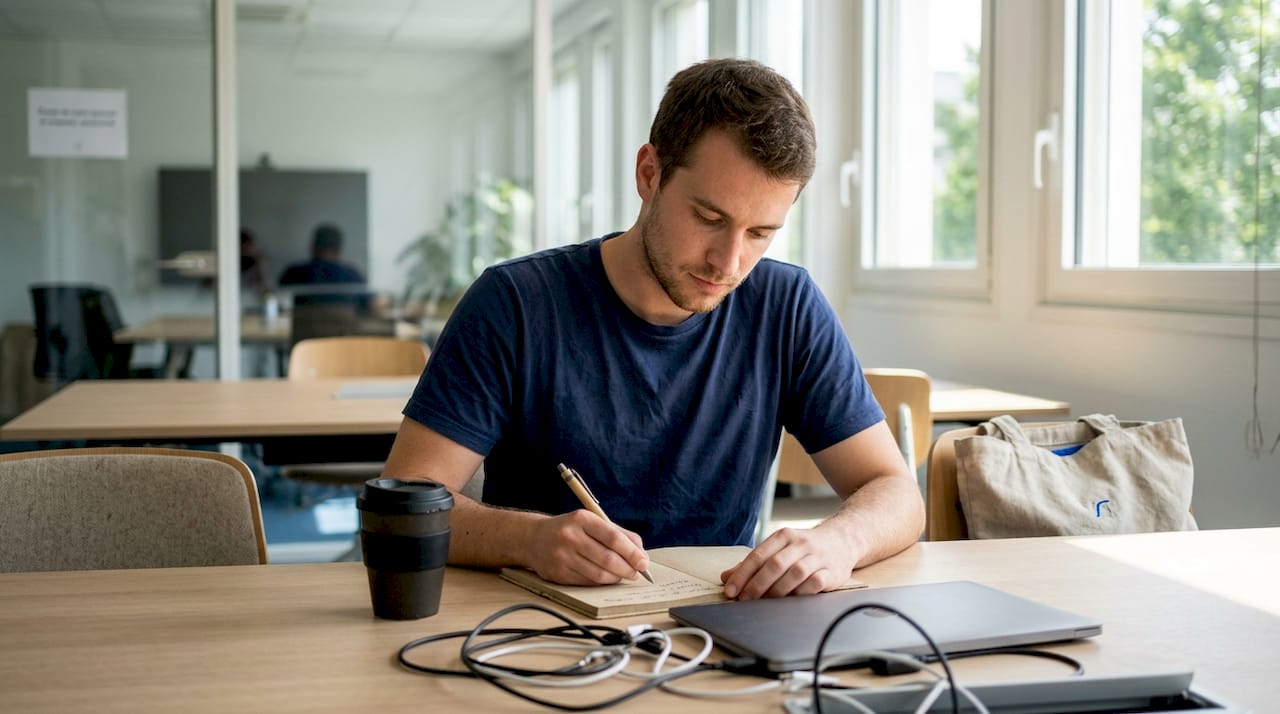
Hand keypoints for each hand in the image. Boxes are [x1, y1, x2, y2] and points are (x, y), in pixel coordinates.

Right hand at [526, 510, 649, 585]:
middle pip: (607, 559)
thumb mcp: (592, 522)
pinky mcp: (558, 574)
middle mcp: (570, 536)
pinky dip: (602, 583)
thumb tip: (641, 553)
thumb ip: (618, 533)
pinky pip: (587, 583)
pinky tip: (607, 578)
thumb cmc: (571, 529)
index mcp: (582, 519)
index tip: (644, 562)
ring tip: (624, 575)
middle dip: (628, 569)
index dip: (632, 552)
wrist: (533, 538)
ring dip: (616, 578)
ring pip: (598, 574)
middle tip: (637, 572)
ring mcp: (562, 556)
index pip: (613, 537)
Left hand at [719, 527, 858, 599]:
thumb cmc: (804, 548)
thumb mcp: (778, 548)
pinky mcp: (832, 571)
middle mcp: (800, 543)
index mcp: (783, 536)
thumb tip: (726, 577)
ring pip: (794, 573)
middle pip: (775, 564)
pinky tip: (791, 601)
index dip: (742, 574)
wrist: (842, 539)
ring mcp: (817, 557)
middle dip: (757, 585)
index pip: (758, 555)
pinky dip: (801, 593)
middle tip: (744, 601)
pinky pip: (815, 583)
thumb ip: (753, 563)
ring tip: (764, 603)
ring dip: (777, 591)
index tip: (730, 590)